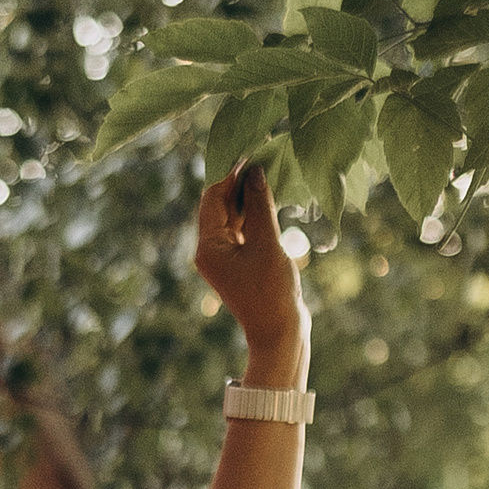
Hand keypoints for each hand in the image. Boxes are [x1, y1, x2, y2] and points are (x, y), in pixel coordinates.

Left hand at [195, 165, 307, 384]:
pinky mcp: (239, 263)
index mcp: (208, 246)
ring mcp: (224, 258)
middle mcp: (210, 250)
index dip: (230, 173)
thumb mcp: (267, 244)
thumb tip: (254, 170)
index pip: (212, 197)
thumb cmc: (273, 293)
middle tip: (262, 158)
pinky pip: (242, 230)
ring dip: (248, 198)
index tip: (251, 153)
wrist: (281, 335)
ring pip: (232, 217)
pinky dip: (254, 215)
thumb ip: (259, 204)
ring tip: (269, 175)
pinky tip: (269, 201)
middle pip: (220, 205)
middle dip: (239, 183)